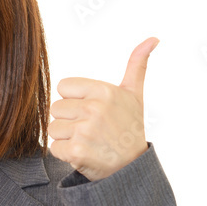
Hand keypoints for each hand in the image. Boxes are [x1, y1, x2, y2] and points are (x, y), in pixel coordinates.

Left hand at [49, 37, 157, 180]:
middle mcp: (94, 108)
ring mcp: (85, 130)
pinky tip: (84, 153)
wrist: (132, 167)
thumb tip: (153, 38)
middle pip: (56, 108)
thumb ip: (137, 65)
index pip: (63, 87)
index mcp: (104, 91)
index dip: (74, 100)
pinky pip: (54, 147)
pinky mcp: (76, 151)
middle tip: (91, 129)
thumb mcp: (134, 95)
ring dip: (66, 137)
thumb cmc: (129, 127)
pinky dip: (65, 154)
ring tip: (88, 141)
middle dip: (70, 120)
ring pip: (53, 128)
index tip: (91, 111)